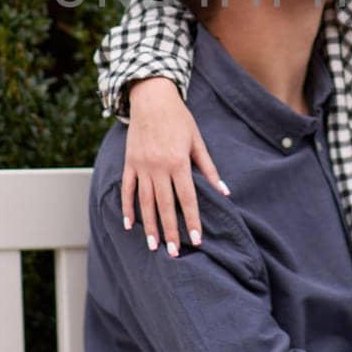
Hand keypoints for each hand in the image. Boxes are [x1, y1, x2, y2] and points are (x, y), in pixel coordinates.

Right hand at [121, 77, 227, 256]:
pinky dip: (127, 207)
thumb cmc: (179, 118)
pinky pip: (127, 189)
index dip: (193, 220)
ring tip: (153, 246)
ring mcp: (141, 166)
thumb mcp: (198, 140)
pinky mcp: (129, 163)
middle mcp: (158, 167)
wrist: (151, 98)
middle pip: (166, 205)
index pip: (187, 198)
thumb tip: (225, 192)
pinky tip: (129, 224)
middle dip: (170, 231)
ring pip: (145, 202)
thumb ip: (209, 168)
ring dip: (149, 226)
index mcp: (178, 162)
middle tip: (174, 253)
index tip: (197, 240)